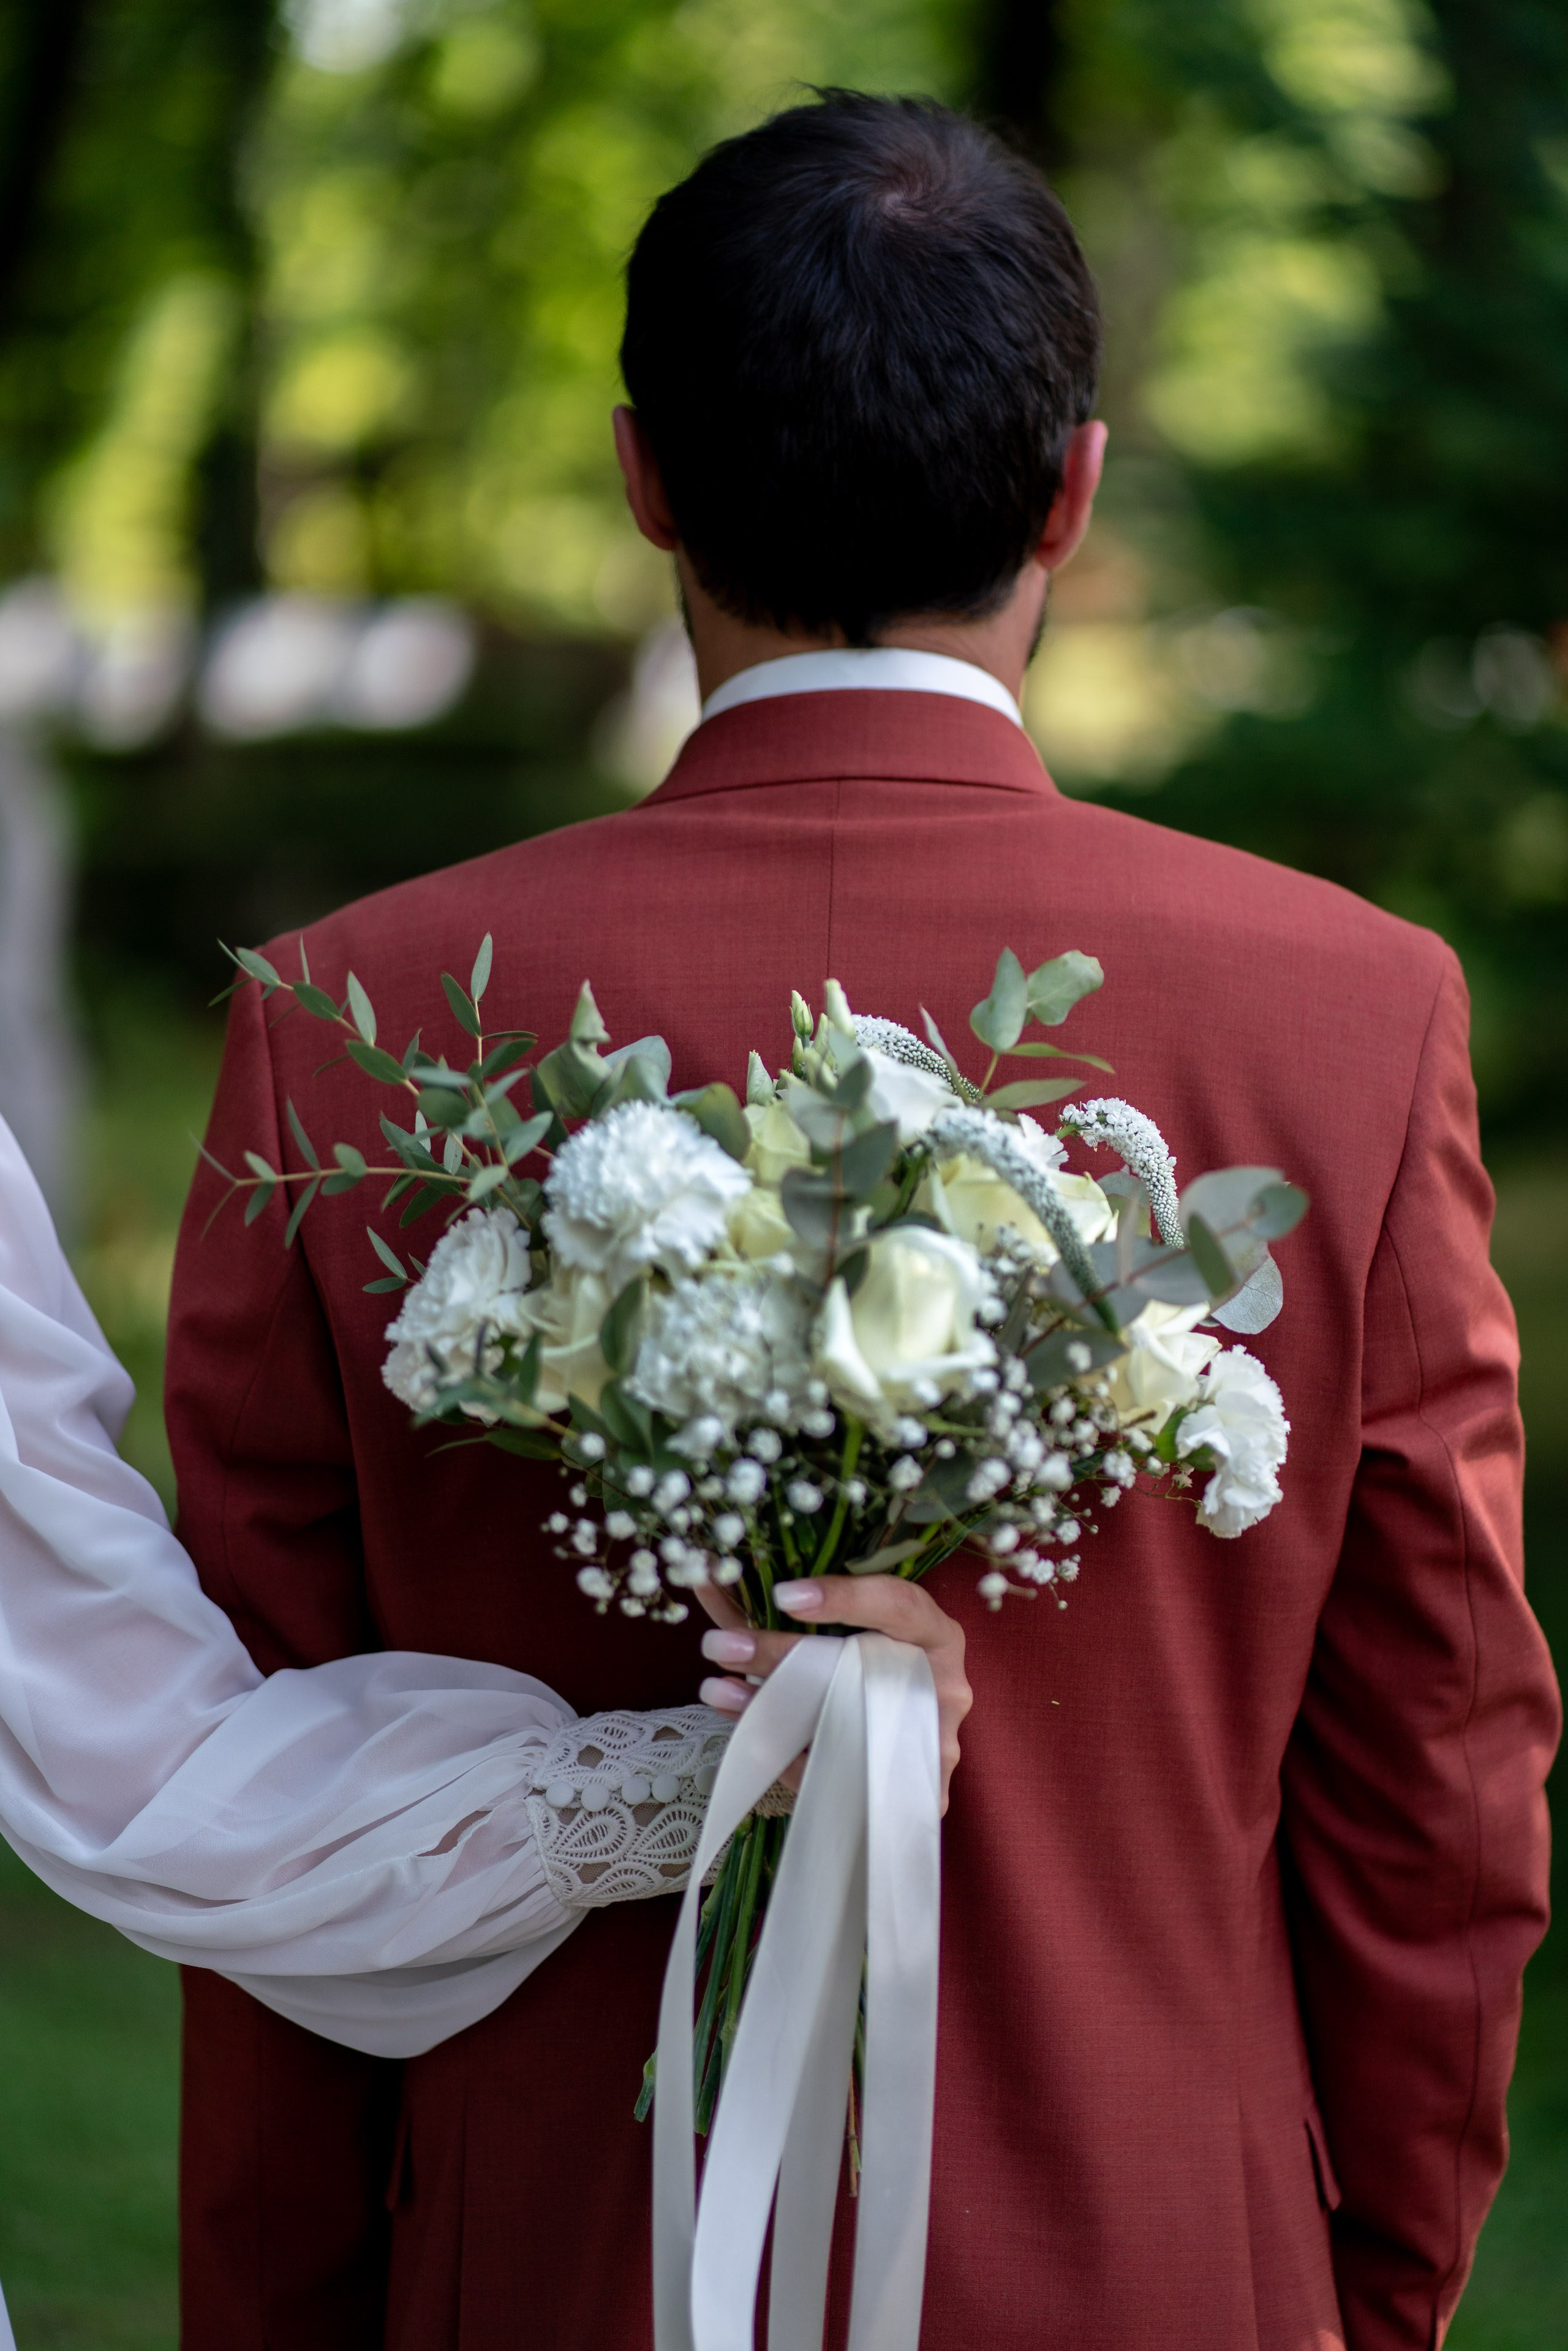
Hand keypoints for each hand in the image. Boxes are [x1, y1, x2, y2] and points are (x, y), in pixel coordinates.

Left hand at [696, 1575, 971, 1812]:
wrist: (913, 1741)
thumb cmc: (889, 1662)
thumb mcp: (868, 1624)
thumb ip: (804, 1605)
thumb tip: (719, 1575)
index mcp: (935, 1634)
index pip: (899, 1606)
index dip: (845, 1599)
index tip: (782, 1594)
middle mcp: (940, 1688)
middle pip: (858, 1670)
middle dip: (781, 1657)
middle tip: (721, 1645)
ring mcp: (924, 1745)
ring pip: (838, 1725)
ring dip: (767, 1707)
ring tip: (715, 1688)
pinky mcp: (900, 1791)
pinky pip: (829, 1771)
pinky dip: (780, 1749)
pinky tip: (741, 1728)